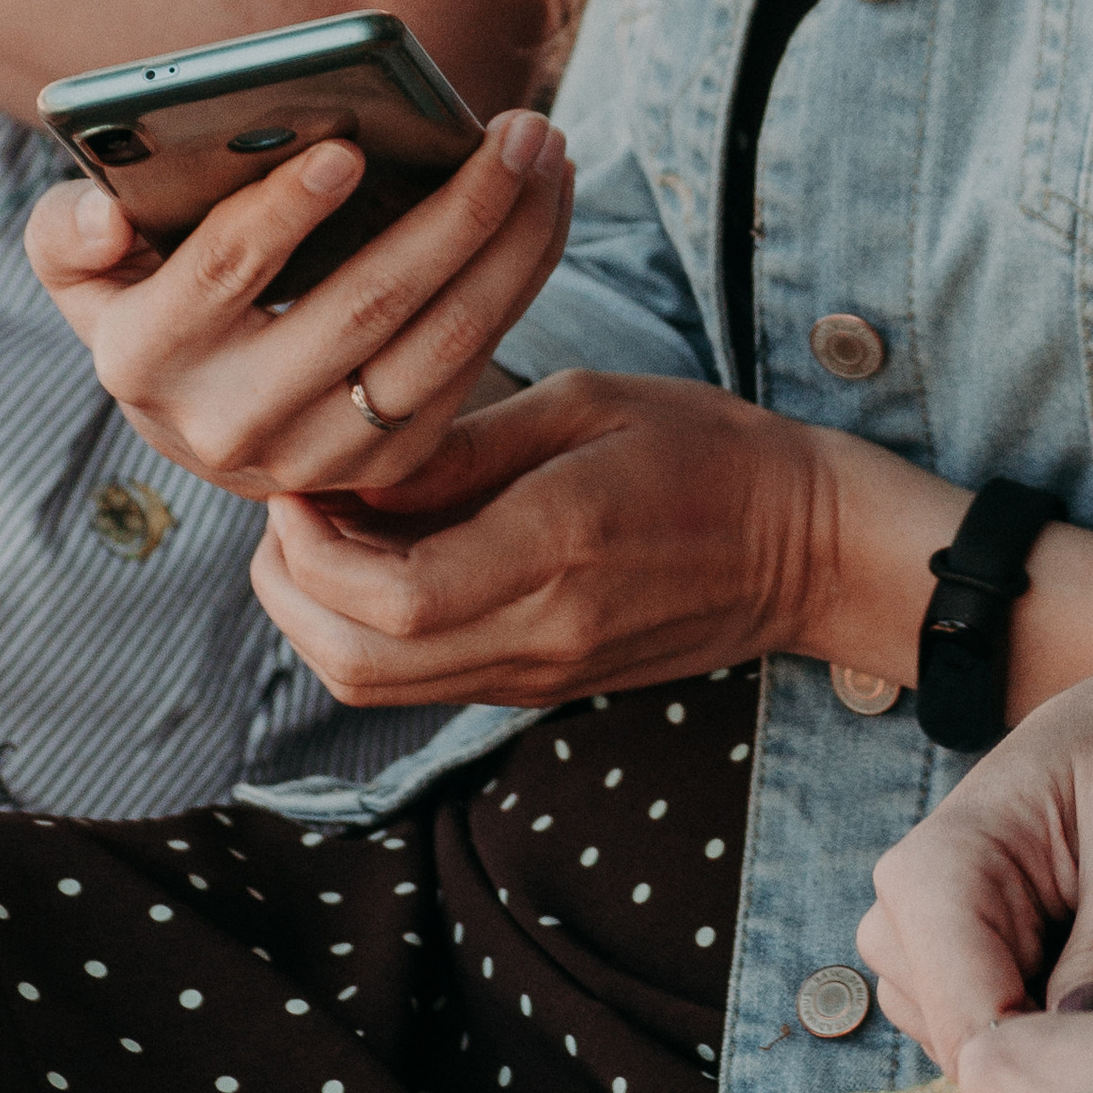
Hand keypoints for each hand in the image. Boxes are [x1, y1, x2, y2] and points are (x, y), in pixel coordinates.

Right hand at [23, 113, 573, 505]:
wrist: (204, 412)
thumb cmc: (148, 297)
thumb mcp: (84, 269)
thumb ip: (71, 232)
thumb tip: (106, 213)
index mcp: (142, 359)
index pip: (221, 274)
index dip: (282, 212)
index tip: (348, 148)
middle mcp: (228, 423)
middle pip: (363, 307)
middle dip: (452, 212)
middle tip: (515, 129)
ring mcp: (316, 455)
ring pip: (440, 340)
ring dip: (511, 240)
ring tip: (546, 151)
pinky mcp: (388, 462)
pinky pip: (474, 361)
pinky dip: (520, 276)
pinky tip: (546, 202)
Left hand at [248, 368, 834, 706]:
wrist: (804, 547)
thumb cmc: (705, 449)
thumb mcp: (587, 405)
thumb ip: (464, 447)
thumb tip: (353, 473)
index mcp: (557, 550)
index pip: (392, 596)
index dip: (312, 548)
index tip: (300, 480)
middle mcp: (540, 633)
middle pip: (357, 660)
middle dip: (288, 588)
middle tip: (288, 507)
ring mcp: (538, 674)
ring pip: (375, 683)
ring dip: (316, 615)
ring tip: (321, 531)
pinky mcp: (538, 687)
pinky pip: (418, 680)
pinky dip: (367, 629)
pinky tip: (379, 559)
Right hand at [857, 643, 1092, 1075]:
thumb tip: (1080, 1039)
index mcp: (934, 871)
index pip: (969, 1025)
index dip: (1058, 1071)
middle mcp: (906, 915)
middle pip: (971, 1053)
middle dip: (1067, 1056)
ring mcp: (924, 950)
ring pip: (984, 1058)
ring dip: (1065, 1042)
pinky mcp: (956, 972)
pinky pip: (999, 1043)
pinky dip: (1059, 1032)